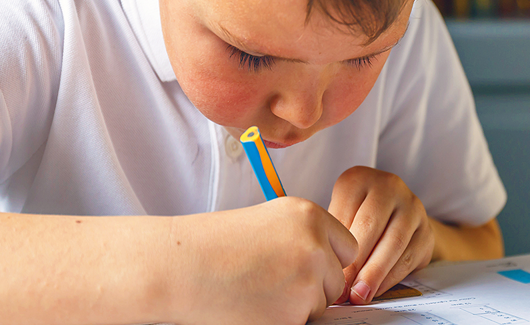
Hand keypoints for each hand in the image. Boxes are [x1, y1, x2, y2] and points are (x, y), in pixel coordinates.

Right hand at [164, 197, 357, 324]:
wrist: (181, 267)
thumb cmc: (214, 244)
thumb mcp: (270, 221)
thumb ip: (306, 237)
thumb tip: (331, 263)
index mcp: (310, 216)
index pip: (349, 247)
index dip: (328, 259)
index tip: (305, 262)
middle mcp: (315, 246)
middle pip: (337, 279)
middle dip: (314, 285)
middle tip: (273, 279)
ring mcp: (306, 282)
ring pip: (320, 304)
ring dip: (298, 304)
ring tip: (259, 289)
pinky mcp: (294, 316)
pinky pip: (302, 323)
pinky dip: (283, 320)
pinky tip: (255, 305)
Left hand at [328, 166, 434, 304]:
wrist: (396, 214)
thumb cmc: (355, 217)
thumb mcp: (339, 214)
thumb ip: (332, 234)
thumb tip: (324, 270)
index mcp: (359, 179)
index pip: (345, 214)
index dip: (335, 247)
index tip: (326, 273)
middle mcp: (390, 186)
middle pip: (371, 227)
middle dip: (355, 264)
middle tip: (343, 291)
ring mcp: (412, 207)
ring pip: (393, 244)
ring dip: (374, 275)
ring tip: (359, 296)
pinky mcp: (427, 231)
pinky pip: (408, 258)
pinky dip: (390, 278)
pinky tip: (376, 290)